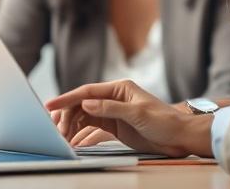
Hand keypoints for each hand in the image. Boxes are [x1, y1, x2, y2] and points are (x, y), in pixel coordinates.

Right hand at [46, 79, 212, 157]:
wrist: (180, 136)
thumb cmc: (164, 120)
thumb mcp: (137, 113)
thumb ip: (111, 108)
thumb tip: (86, 105)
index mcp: (119, 88)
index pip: (87, 92)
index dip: (67, 98)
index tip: (50, 106)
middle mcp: (113, 98)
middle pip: (83, 105)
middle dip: (67, 116)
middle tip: (56, 130)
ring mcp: (113, 113)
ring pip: (85, 118)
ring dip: (72, 127)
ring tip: (62, 138)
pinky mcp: (115, 127)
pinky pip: (93, 130)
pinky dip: (82, 135)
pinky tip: (74, 142)